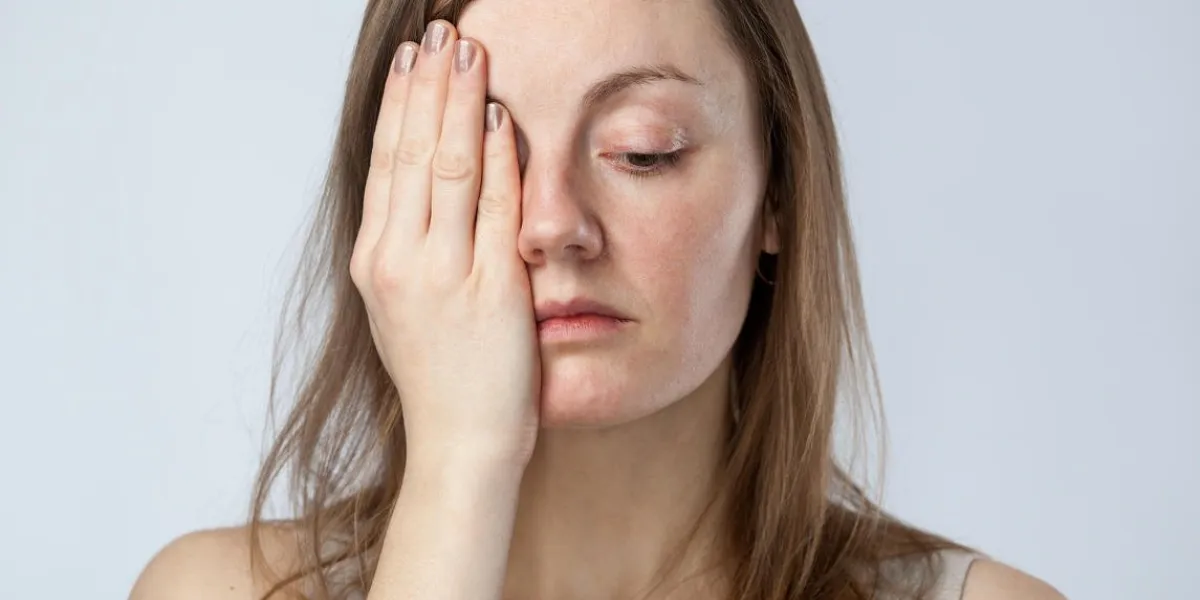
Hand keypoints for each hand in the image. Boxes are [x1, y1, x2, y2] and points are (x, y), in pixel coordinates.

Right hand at [350, 20, 539, 467]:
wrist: (459, 446)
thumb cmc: (439, 379)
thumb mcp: (403, 307)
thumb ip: (410, 248)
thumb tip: (422, 190)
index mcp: (375, 261)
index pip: (387, 162)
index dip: (400, 104)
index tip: (410, 60)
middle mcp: (398, 260)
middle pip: (413, 151)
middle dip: (428, 85)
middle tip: (440, 34)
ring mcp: (442, 274)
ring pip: (449, 167)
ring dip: (460, 103)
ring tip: (469, 54)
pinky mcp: (490, 289)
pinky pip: (495, 209)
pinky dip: (499, 158)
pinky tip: (501, 117)